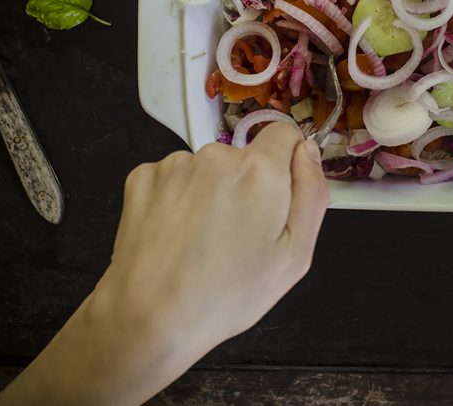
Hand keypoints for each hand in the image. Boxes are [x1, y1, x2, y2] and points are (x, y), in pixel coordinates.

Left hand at [0, 123, 328, 405]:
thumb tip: (307, 149)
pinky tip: (173, 235)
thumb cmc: (230, 294)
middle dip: (246, 185)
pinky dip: (175, 198)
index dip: (285, 164)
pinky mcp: (141, 177)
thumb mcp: (295, 256)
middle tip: (236, 236)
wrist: (149, 318)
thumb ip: (311, 193)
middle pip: (243, 156)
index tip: (274, 200)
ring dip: (209, 192)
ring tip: (199, 241)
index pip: (284, 134)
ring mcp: (174, 164)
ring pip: (206, 168)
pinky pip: (172, 178)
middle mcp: (216, 155)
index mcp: (260, 170)